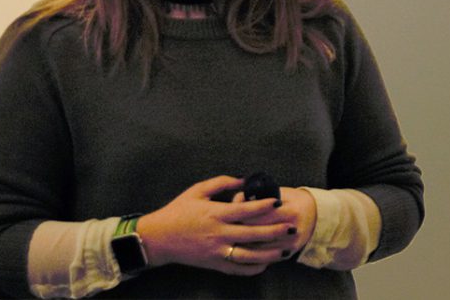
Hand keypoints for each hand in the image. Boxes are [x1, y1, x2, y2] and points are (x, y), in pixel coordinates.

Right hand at [135, 176, 294, 275]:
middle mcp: (218, 234)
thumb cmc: (177, 211)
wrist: (157, 238)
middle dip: (275, 230)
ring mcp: (216, 251)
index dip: (263, 206)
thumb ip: (222, 183)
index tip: (279, 201)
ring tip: (286, 249)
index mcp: (215, 214)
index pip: (245, 210)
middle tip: (293, 226)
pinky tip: (266, 264)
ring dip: (270, 253)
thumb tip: (244, 179)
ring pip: (249, 255)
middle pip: (253, 233)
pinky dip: (253, 268)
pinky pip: (237, 269)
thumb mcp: (197, 191)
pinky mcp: (213, 264)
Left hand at [228, 186, 318, 258]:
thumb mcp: (281, 192)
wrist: (317, 215)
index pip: (260, 216)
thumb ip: (260, 195)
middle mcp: (291, 230)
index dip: (243, 215)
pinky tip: (242, 250)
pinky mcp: (288, 253)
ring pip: (259, 249)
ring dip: (243, 245)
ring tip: (231, 239)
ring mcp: (291, 244)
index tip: (232, 213)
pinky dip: (253, 254)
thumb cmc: (295, 200)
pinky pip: (266, 258)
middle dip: (240, 230)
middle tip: (228, 227)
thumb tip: (237, 199)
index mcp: (290, 211)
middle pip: (257, 233)